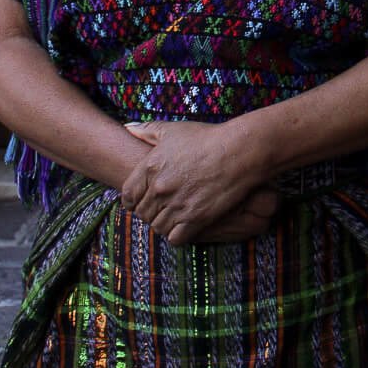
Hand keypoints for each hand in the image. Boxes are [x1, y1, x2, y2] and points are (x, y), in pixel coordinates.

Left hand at [120, 120, 269, 244]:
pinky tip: (187, 225)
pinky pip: (175, 238)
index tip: (145, 199)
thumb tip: (128, 129)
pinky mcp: (195, 218)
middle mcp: (160, 189)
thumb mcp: (175, 130)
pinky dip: (178, 234)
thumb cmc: (209, 137)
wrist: (240, 150)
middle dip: (151, 212)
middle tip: (165, 207)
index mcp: (150, 168)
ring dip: (165, 224)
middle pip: (143, 213)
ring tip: (176, 216)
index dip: (134, 200)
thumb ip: (147, 130)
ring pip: (158, 227)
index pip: (127, 196)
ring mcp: (177, 205)